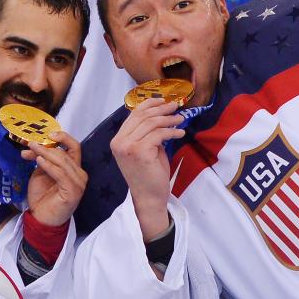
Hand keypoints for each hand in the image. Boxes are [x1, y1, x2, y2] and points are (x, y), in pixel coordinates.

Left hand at [22, 131, 87, 226]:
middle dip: (46, 147)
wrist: (42, 219)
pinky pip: (61, 174)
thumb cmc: (42, 197)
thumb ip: (41, 159)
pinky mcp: (73, 191)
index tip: (48, 133)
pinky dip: (49, 165)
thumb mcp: (40, 173)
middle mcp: (80, 174)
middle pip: (65, 153)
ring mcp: (78, 183)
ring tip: (31, 150)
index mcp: (74, 168)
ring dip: (45, 153)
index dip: (63, 137)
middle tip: (30, 144)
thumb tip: (33, 146)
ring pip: (63, 161)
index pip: (74, 147)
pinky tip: (39, 161)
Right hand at [110, 99, 184, 240]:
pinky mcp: (139, 151)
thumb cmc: (149, 174)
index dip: (150, 104)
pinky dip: (172, 132)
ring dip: (169, 119)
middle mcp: (119, 142)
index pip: (133, 114)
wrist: (149, 197)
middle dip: (162, 109)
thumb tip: (161, 113)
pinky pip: (159, 134)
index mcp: (118, 140)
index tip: (164, 100)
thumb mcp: (145, 149)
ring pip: (152, 123)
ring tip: (181, 119)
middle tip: (176, 107)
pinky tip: (180, 133)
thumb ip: (146, 133)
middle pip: (143, 116)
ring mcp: (128, 146)